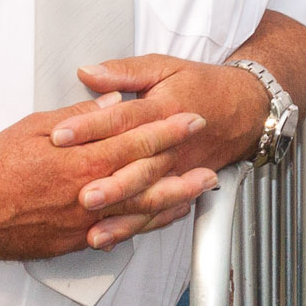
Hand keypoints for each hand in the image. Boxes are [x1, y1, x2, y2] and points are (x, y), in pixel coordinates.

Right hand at [0, 93, 212, 259]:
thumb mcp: (36, 126)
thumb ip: (81, 118)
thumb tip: (114, 102)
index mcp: (82, 160)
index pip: (136, 141)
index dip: (168, 130)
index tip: (192, 119)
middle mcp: (88, 194)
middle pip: (147, 181)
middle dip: (182, 171)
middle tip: (212, 165)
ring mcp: (83, 222)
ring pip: (139, 212)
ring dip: (173, 202)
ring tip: (199, 194)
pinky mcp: (73, 242)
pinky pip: (118, 233)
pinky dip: (144, 226)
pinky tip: (161, 220)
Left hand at [57, 55, 268, 247]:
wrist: (244, 110)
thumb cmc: (202, 87)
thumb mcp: (163, 67)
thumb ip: (124, 72)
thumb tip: (88, 72)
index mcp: (164, 109)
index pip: (124, 118)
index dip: (91, 126)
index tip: (61, 135)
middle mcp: (173, 143)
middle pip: (139, 164)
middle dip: (111, 181)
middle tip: (82, 193)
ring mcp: (178, 169)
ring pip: (149, 195)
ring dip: (122, 213)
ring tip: (94, 225)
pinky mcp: (179, 186)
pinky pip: (156, 211)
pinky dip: (133, 227)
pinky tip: (109, 237)